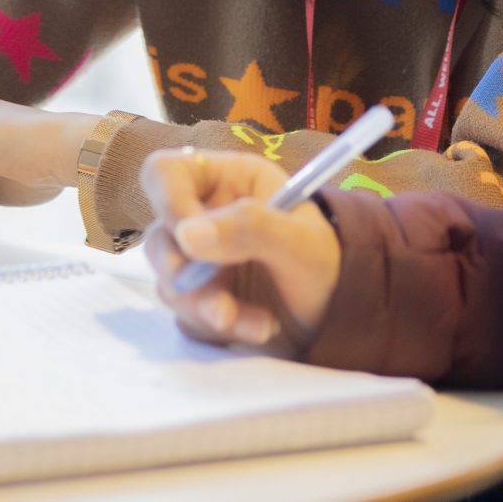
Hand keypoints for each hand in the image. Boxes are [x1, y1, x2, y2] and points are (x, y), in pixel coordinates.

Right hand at [141, 149, 339, 352]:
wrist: (343, 314)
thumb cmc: (327, 260)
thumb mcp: (300, 240)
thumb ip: (250, 227)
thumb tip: (187, 234)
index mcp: (227, 181)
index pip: (167, 173)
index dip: (167, 202)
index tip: (189, 238)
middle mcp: (204, 218)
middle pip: (159, 238)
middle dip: (187, 277)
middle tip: (220, 303)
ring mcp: (199, 262)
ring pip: (170, 284)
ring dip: (208, 309)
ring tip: (261, 323)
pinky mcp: (200, 301)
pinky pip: (186, 317)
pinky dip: (219, 329)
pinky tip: (261, 327)